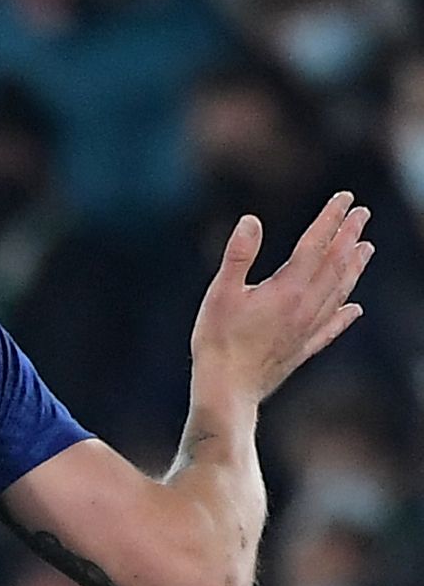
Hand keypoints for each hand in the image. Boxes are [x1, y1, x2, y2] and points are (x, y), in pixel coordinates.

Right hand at [191, 192, 370, 403]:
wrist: (228, 387)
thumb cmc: (217, 339)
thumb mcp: (220, 292)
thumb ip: (238, 255)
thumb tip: (250, 220)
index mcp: (288, 289)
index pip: (315, 245)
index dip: (330, 219)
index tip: (344, 198)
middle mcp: (306, 307)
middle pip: (334, 265)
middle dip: (349, 237)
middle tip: (362, 214)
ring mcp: (308, 329)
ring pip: (340, 292)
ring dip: (354, 268)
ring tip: (366, 249)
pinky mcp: (303, 348)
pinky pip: (332, 326)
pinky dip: (345, 315)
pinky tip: (354, 309)